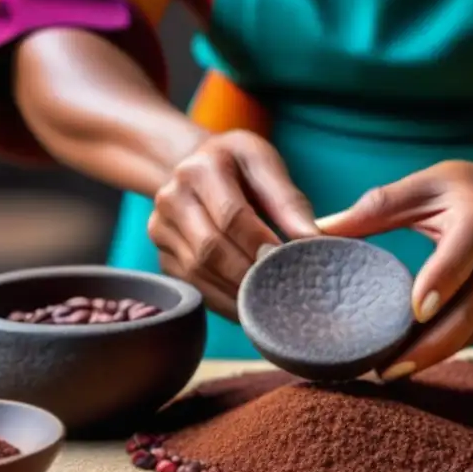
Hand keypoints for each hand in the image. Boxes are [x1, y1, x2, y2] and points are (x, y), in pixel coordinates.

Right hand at [149, 130, 317, 318]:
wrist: (194, 167)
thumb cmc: (238, 167)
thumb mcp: (264, 165)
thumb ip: (288, 201)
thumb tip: (312, 240)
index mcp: (200, 169)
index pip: (231, 215)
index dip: (260, 243)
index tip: (288, 262)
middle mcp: (171, 198)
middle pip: (210, 248)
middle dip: (249, 274)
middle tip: (283, 290)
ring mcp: (160, 229)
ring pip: (198, 272)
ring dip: (236, 293)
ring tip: (270, 303)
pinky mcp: (162, 257)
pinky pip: (192, 286)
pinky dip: (222, 302)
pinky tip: (248, 307)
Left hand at [316, 160, 472, 380]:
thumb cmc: (458, 191)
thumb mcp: (421, 186)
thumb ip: (376, 208)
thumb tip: (318, 231)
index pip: (459, 258)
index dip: (440, 284)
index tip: (415, 313)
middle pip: (467, 312)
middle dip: (428, 346)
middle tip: (385, 370)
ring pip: (470, 333)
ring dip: (430, 355)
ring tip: (387, 372)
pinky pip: (472, 336)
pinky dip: (441, 349)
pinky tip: (409, 359)